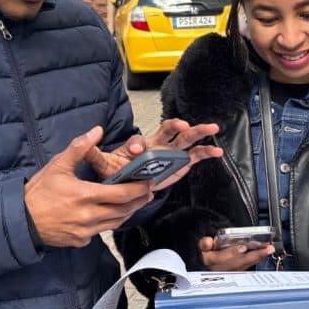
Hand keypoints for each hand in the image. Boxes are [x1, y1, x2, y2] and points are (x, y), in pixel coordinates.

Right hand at [25, 126, 154, 247]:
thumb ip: (80, 147)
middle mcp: (88, 216)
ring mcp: (85, 231)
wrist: (21, 220)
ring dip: (127, 212)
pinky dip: (109, 222)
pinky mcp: (80, 241)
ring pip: (115, 223)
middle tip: (148, 192)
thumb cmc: (39, 191)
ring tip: (135, 202)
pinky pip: (101, 232)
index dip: (139, 189)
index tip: (149, 183)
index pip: (122, 194)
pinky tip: (111, 213)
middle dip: (139, 201)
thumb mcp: (58, 165)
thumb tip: (98, 130)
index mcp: (85, 195)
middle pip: (124, 210)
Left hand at [85, 118, 222, 190]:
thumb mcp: (103, 163)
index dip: (139, 144)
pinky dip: (205, 153)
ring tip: (212, 128)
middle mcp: (157, 146)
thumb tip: (91, 139)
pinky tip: (217, 151)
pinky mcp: (179, 164)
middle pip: (169, 131)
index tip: (135, 150)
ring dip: (198, 133)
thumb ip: (95, 153)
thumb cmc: (116, 171)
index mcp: (139, 145)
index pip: (140, 141)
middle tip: (186, 125)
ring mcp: (170, 154)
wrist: (125, 183)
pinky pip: (194, 157)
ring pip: (185, 140)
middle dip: (179, 126)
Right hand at [199, 236, 274, 270]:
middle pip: (238, 264)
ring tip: (269, 249)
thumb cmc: (208, 253)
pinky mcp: (238, 274)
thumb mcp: (202, 247)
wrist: (208, 263)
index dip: (231, 253)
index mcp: (211, 262)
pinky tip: (265, 254)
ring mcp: (231, 274)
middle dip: (253, 256)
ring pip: (246, 266)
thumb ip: (204, 244)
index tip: (242, 248)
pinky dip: (257, 260)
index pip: (220, 259)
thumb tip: (208, 242)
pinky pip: (248, 267)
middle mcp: (221, 271)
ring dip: (258, 257)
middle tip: (266, 249)